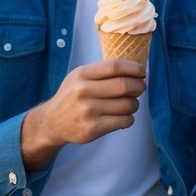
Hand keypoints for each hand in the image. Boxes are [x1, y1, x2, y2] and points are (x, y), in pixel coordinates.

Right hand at [21, 58, 145, 169]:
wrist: (52, 122)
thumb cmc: (73, 96)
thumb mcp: (80, 77)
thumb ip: (102, 71)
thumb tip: (135, 68)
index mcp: (82, 74)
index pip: (114, 66)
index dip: (133, 68)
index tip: (142, 71)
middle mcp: (83, 91)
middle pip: (123, 85)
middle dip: (139, 86)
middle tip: (141, 87)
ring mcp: (87, 111)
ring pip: (127, 105)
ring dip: (135, 103)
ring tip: (131, 103)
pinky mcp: (92, 129)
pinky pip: (123, 121)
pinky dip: (130, 118)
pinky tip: (124, 116)